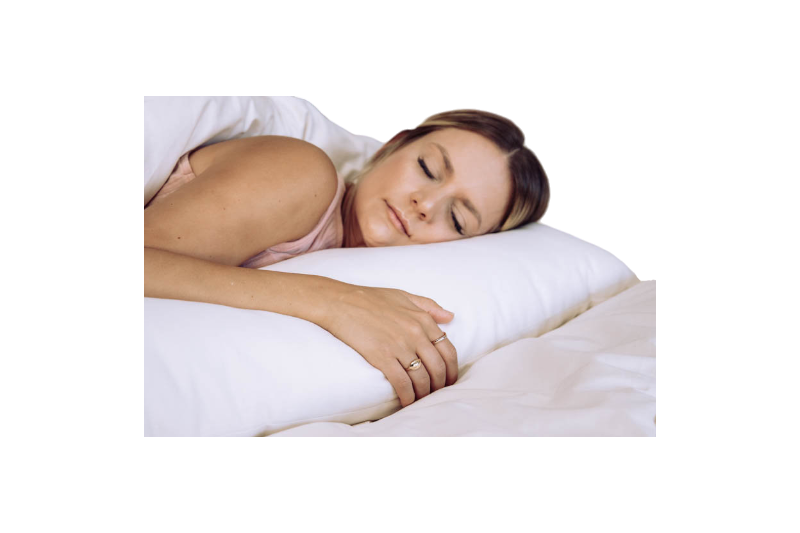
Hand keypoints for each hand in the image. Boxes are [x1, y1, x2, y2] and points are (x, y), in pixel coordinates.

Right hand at [318, 284, 457, 406]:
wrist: (340, 302)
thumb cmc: (370, 298)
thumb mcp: (404, 295)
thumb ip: (429, 306)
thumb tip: (450, 316)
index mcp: (423, 319)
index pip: (448, 350)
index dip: (451, 370)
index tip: (449, 379)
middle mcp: (415, 334)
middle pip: (438, 368)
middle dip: (440, 385)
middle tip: (436, 393)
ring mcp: (399, 346)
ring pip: (422, 378)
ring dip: (424, 393)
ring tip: (421, 399)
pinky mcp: (382, 357)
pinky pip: (402, 382)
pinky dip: (408, 395)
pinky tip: (407, 401)